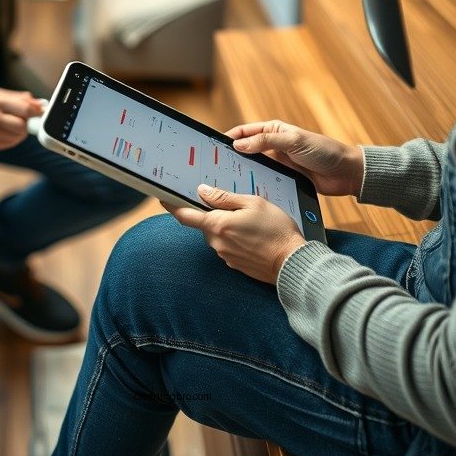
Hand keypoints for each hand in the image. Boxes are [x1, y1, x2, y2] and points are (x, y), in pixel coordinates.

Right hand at [0, 87, 41, 149]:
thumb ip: (19, 98)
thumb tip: (39, 104)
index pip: (26, 109)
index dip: (37, 111)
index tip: (40, 111)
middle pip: (23, 127)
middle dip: (27, 123)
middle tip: (22, 118)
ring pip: (17, 137)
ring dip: (19, 132)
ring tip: (9, 123)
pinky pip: (8, 144)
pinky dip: (10, 138)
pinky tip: (2, 130)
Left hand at [164, 186, 305, 284]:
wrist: (292, 263)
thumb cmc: (276, 230)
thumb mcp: (252, 203)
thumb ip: (225, 198)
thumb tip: (202, 191)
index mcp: (218, 225)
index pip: (185, 216)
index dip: (172, 206)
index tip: (163, 198)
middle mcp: (217, 242)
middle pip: (204, 223)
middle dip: (211, 212)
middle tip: (229, 202)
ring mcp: (225, 255)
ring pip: (217, 233)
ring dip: (225, 224)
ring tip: (248, 218)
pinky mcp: (234, 264)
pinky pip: (227, 245)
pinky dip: (234, 236)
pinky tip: (252, 233)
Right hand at [226, 120, 363, 196]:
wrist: (346, 173)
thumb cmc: (323, 151)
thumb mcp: (293, 142)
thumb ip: (266, 141)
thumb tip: (239, 145)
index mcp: (274, 130)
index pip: (244, 132)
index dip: (229, 138)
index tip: (213, 147)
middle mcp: (273, 145)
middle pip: (246, 150)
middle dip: (231, 157)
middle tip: (215, 167)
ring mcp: (278, 163)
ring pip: (253, 166)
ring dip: (242, 172)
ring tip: (226, 182)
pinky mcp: (283, 178)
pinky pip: (264, 180)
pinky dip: (255, 183)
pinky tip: (246, 192)